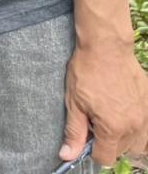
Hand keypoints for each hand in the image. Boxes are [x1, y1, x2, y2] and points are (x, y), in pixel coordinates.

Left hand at [60, 37, 147, 166]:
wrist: (106, 48)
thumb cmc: (87, 72)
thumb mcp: (74, 103)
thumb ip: (74, 132)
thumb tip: (66, 155)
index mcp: (112, 128)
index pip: (105, 158)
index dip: (92, 151)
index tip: (86, 138)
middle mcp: (134, 126)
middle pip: (122, 151)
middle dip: (107, 142)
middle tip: (95, 121)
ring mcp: (145, 116)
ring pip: (138, 143)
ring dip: (124, 137)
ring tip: (109, 117)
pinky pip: (146, 127)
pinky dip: (137, 126)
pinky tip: (122, 110)